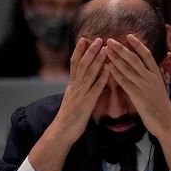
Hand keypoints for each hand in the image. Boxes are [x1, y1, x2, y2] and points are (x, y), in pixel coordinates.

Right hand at [28, 37, 107, 170]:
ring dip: (97, 60)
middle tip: (98, 38)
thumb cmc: (68, 119)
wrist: (61, 132)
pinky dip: (103, 77)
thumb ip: (77, 90)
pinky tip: (109, 69)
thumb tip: (81, 83)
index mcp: (72, 86)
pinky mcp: (87, 103)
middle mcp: (75, 87)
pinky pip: (96, 88)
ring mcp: (81, 94)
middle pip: (82, 64)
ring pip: (89, 73)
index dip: (79, 51)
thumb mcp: (72, 100)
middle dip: (90, 50)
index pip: (74, 64)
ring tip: (105, 48)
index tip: (85, 39)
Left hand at [104, 35, 170, 137]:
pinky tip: (108, 67)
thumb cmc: (162, 106)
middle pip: (134, 59)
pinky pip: (125, 82)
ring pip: (128, 68)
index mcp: (157, 74)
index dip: (137, 44)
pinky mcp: (138, 97)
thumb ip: (154, 76)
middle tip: (110, 40)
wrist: (167, 122)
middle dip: (121, 48)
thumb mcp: (160, 87)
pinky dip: (116, 73)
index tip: (128, 35)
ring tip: (106, 50)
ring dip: (116, 58)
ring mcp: (144, 87)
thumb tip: (152, 66)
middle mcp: (151, 78)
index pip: (147, 55)